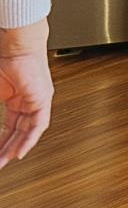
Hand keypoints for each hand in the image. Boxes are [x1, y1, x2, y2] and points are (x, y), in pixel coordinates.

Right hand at [0, 18, 51, 168]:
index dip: (1, 141)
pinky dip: (29, 139)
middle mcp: (28, 100)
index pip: (9, 126)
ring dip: (16, 147)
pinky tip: (20, 151)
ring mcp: (37, 100)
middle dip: (6, 149)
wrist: (15, 46)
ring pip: (28, 130)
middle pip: (18, 131)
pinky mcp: (43, 99)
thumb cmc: (4, 61)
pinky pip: (38, 124)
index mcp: (15, 98)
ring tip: (5, 161)